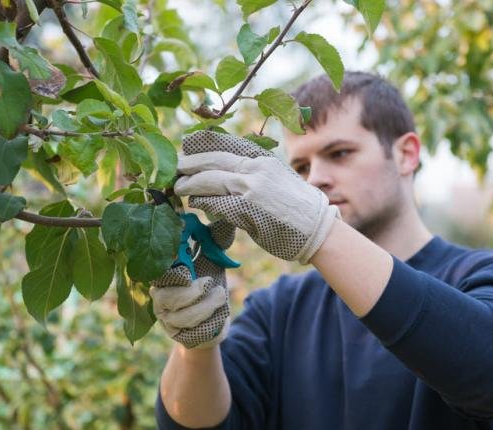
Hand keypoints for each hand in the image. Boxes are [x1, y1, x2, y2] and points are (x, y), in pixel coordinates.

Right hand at [150, 220, 234, 348]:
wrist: (212, 323)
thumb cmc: (209, 286)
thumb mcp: (213, 260)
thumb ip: (215, 239)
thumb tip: (227, 215)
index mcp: (164, 274)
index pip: (159, 271)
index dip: (173, 269)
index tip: (189, 267)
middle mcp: (159, 297)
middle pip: (166, 295)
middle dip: (192, 290)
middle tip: (210, 282)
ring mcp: (166, 318)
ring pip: (182, 315)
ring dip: (206, 306)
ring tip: (220, 296)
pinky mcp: (177, 336)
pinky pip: (192, 331)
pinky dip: (210, 322)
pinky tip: (218, 316)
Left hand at [175, 130, 338, 263]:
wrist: (317, 228)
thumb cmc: (297, 208)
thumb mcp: (277, 178)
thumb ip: (253, 173)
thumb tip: (227, 173)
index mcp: (263, 159)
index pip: (226, 145)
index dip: (203, 145)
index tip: (187, 146)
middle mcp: (255, 169)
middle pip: (213, 160)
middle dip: (190, 164)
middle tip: (175, 167)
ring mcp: (250, 188)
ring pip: (210, 180)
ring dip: (190, 184)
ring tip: (179, 187)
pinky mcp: (246, 210)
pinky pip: (216, 203)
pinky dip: (202, 201)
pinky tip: (194, 202)